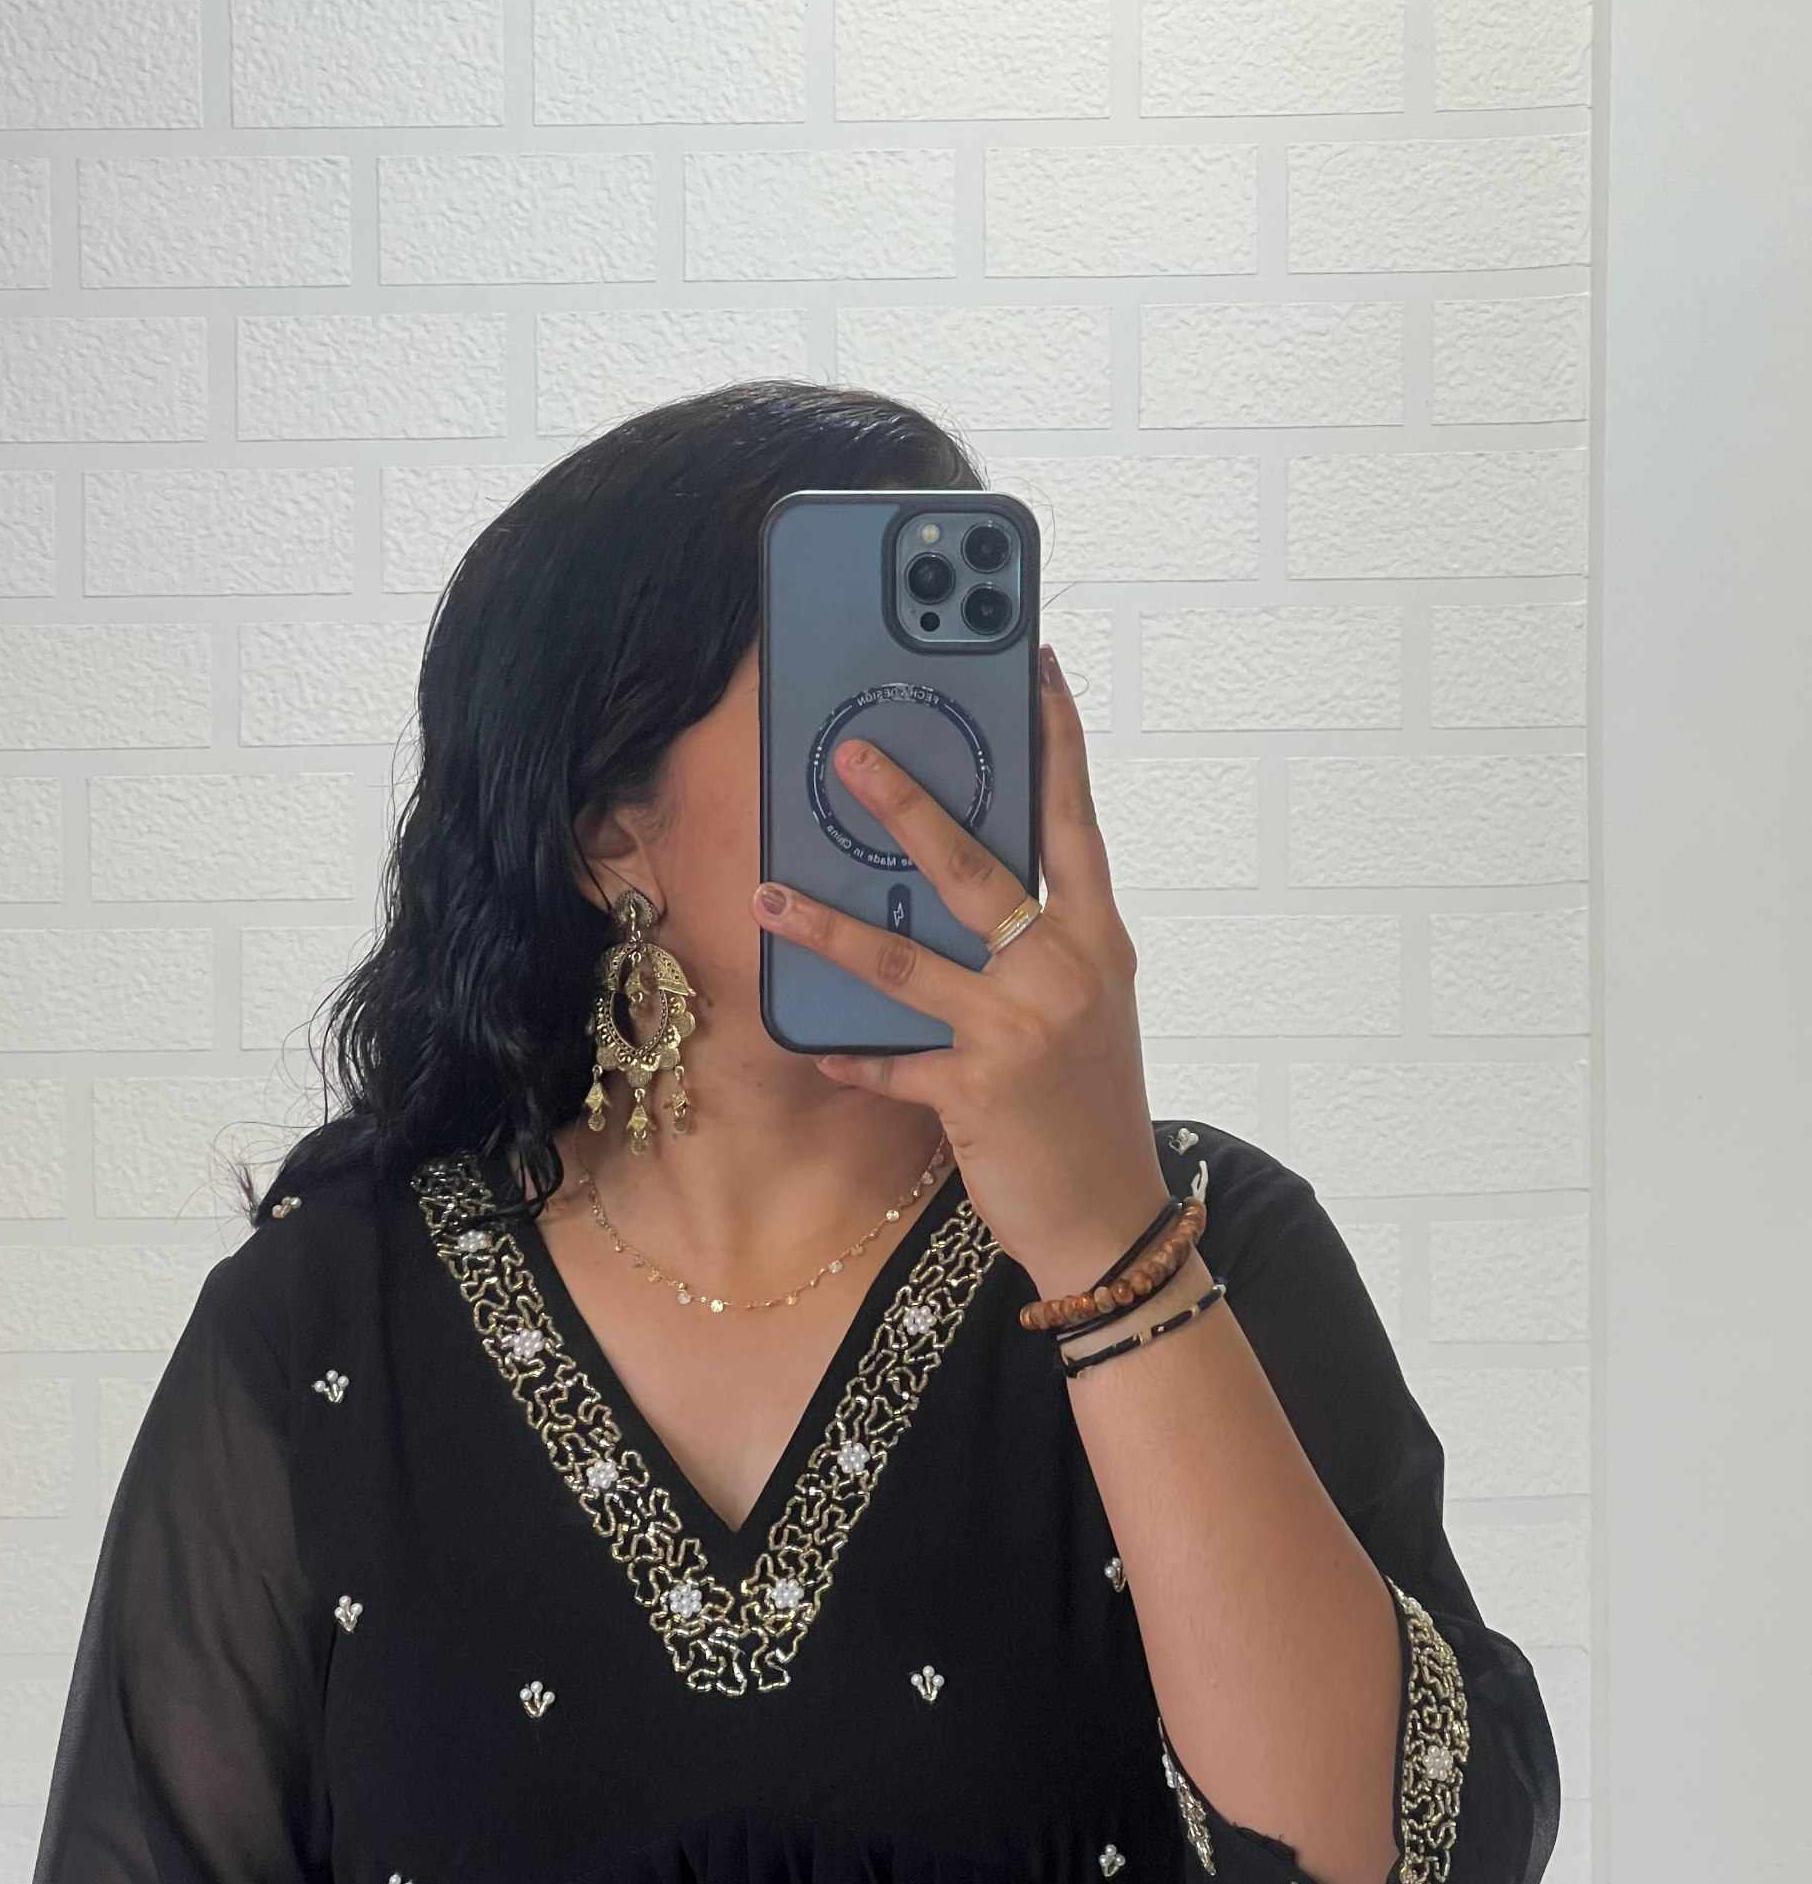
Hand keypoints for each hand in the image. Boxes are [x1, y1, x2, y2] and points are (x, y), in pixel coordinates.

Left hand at [750, 644, 1172, 1294]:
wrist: (1113, 1218)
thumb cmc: (1090, 1105)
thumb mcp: (1086, 1008)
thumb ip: (1038, 946)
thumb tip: (959, 891)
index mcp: (1096, 938)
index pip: (1074, 819)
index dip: (1055, 739)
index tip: (1034, 664)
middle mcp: (1063, 969)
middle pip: (975, 868)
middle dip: (908, 807)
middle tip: (850, 755)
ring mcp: (1020, 1027)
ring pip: (906, 959)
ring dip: (829, 925)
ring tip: (770, 894)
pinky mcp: (978, 1088)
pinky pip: (891, 1061)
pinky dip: (852, 1056)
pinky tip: (815, 1045)